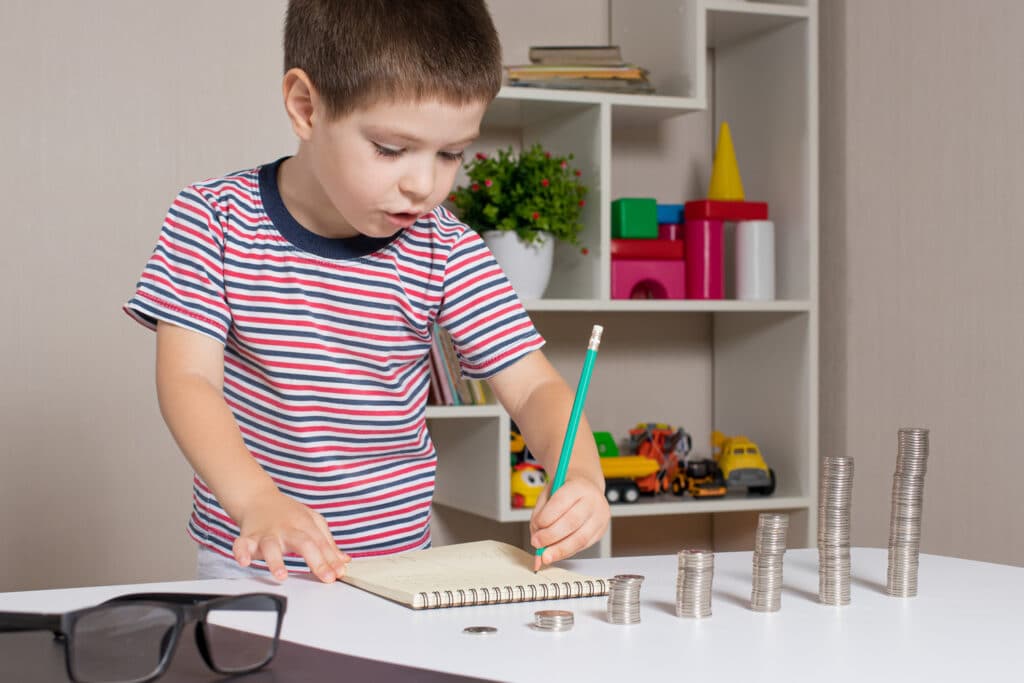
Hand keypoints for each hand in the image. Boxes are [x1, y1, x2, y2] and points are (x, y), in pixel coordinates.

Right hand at [232, 489, 349, 582]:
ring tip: (282, 575)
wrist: (258, 498)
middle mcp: (286, 529)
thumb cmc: (288, 514)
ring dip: (276, 561)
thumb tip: (344, 561)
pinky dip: (241, 553)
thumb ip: (328, 543)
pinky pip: (241, 545)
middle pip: (303, 543)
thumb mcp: (312, 522)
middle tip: (326, 577)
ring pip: (271, 546)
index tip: (339, 574)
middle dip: (316, 561)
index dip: (331, 559)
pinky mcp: (247, 537)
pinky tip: (245, 562)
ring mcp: (266, 533)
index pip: (321, 543)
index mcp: (304, 525)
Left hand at [529, 476, 609, 568]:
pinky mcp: (601, 531)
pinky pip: (584, 546)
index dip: (546, 517)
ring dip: (560, 550)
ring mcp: (600, 517)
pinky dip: (567, 552)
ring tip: (546, 555)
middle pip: (572, 522)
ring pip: (580, 538)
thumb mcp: (548, 494)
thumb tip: (534, 544)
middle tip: (537, 543)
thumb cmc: (565, 491)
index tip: (535, 527)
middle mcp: (592, 501)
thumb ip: (539, 517)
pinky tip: (557, 552)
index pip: (561, 502)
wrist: (587, 487)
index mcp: (578, 486)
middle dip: (551, 536)